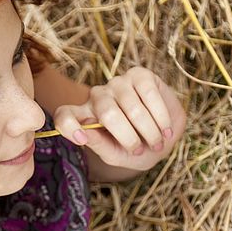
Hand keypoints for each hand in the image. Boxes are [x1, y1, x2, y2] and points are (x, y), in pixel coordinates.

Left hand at [52, 66, 186, 170]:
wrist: (163, 139)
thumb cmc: (136, 150)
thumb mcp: (116, 155)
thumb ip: (99, 145)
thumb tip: (84, 133)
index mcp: (85, 117)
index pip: (65, 115)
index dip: (68, 125)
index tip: (81, 139)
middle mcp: (98, 97)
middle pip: (107, 113)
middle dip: (129, 138)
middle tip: (141, 151)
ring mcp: (118, 83)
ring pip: (132, 107)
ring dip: (149, 131)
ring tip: (158, 143)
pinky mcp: (140, 75)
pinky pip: (149, 93)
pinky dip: (160, 116)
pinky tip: (165, 128)